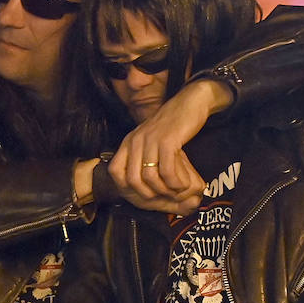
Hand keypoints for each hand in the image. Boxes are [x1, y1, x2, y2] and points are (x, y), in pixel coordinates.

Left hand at [111, 80, 230, 212]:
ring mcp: (150, 140)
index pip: (115, 172)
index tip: (144, 195)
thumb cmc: (172, 127)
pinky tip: (183, 184)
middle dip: (148, 195)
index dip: (126, 188)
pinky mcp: (168, 141)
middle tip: (164, 198)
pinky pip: (167, 170)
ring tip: (176, 191)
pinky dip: (176, 182)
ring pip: (149, 177)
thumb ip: (142, 157)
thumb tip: (141, 184)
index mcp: (128, 142)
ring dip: (164, 190)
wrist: (189, 104)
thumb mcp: (150, 141)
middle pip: (132, 180)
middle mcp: (135, 141)